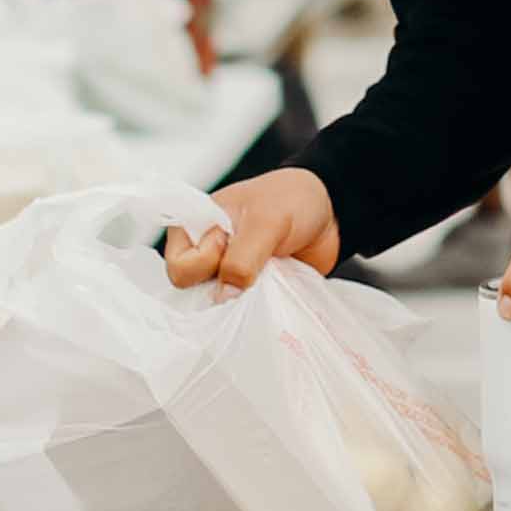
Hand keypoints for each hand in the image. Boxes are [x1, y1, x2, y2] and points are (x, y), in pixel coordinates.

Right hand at [160, 167, 340, 291]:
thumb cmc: (293, 199)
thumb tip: (224, 296)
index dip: (204, 264)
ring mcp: (226, 274)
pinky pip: (244, 311)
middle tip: (255, 269)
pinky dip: (258, 307)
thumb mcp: (266, 221)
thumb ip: (242, 258)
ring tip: (269, 279)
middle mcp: (204, 253)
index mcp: (194, 227)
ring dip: (245, 300)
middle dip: (225, 287)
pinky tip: (275, 294)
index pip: (180, 266)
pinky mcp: (249, 290)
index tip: (229, 246)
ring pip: (220, 306)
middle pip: (195, 292)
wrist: (330, 211)